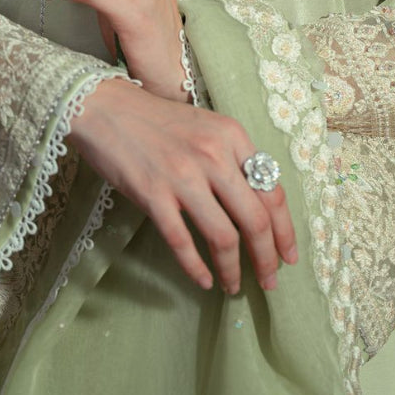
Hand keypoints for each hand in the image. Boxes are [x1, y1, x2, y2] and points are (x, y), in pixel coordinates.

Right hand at [68, 78, 297, 294]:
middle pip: (254, 219)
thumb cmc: (157, 120)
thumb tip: (259, 205)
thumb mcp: (207, 127)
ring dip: (233, 270)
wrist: (106, 107)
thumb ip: (233, 159)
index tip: (288, 256)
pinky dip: (195, 267)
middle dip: (266, 258)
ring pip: (223, 236)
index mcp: (232, 136)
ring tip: (233, 286)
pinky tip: (203, 281)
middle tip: (269, 282)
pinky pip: (182, 241)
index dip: (285, 230)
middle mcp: (213, 155)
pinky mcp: (153, 194)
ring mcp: (182, 176)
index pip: (272, 191)